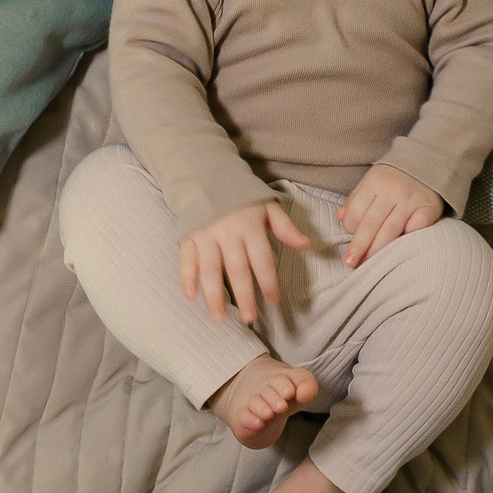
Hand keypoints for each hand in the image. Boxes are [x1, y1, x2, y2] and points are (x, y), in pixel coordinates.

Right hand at [180, 201, 307, 322]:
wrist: (205, 173)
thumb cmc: (240, 194)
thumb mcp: (267, 205)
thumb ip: (285, 227)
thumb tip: (306, 245)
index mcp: (250, 226)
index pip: (262, 259)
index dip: (268, 281)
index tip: (273, 301)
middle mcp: (227, 233)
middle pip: (237, 269)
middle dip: (244, 296)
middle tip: (249, 319)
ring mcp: (206, 236)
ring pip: (210, 270)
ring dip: (214, 296)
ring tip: (219, 319)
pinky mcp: (188, 237)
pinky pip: (187, 261)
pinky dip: (187, 278)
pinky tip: (191, 297)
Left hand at [337, 166, 443, 266]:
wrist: (428, 163)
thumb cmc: (394, 178)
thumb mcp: (372, 181)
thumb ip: (356, 199)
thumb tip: (340, 217)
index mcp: (375, 183)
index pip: (357, 211)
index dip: (351, 228)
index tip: (351, 239)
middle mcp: (392, 191)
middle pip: (371, 223)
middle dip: (359, 246)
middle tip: (350, 263)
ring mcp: (411, 200)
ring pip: (391, 230)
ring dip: (377, 249)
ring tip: (368, 263)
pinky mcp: (429, 207)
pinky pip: (417, 226)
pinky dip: (409, 236)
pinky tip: (401, 249)